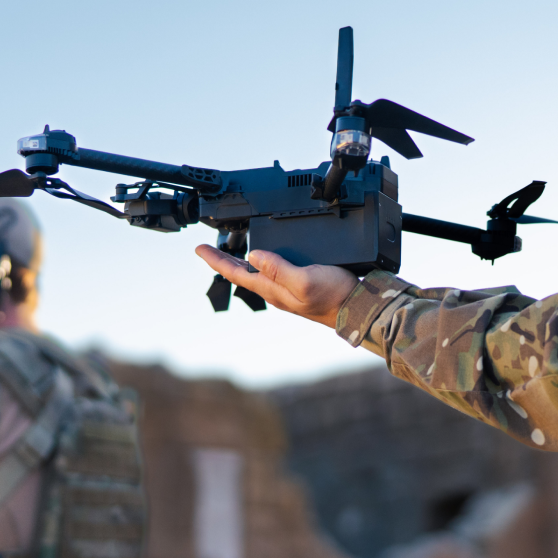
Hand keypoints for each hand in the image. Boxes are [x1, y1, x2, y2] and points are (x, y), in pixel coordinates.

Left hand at [195, 245, 357, 328]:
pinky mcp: (301, 287)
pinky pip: (272, 274)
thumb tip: (253, 255)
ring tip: (229, 253)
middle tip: (207, 249)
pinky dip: (262, 264)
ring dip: (240, 262)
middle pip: (242, 273)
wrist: (358, 309)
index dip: (216, 260)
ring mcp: (288, 291)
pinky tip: (265, 261)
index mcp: (273, 289)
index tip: (199, 248)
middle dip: (223, 260)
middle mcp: (276, 291)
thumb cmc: (334, 297)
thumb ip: (278, 268)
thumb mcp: (304, 279)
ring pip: (256, 274)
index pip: (236, 273)